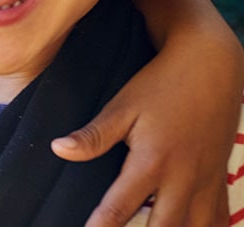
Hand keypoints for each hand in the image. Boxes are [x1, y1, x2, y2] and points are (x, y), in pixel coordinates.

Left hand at [51, 38, 239, 225]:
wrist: (211, 67)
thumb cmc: (161, 86)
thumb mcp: (123, 106)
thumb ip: (94, 135)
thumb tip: (58, 149)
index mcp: (153, 162)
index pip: (120, 207)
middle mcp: (183, 179)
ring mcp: (206, 182)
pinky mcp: (219, 178)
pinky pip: (218, 218)